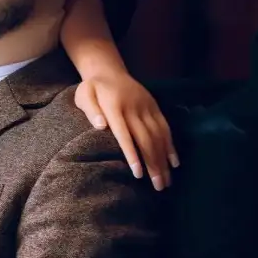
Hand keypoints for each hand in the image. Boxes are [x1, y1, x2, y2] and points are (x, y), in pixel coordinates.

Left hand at [75, 74, 179, 190]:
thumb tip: (99, 126)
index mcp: (115, 106)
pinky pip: (165, 127)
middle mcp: (134, 107)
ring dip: (163, 159)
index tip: (138, 174)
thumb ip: (90, 109)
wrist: (109, 70)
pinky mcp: (155, 107)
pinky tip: (174, 163)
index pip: (124, 134)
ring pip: (158, 135)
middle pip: (145, 139)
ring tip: (165, 181)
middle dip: (152, 163)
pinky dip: (170, 145)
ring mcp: (147, 107)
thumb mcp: (84, 95)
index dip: (132, 154)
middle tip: (158, 186)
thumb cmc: (92, 88)